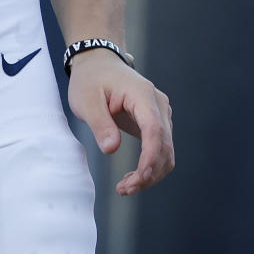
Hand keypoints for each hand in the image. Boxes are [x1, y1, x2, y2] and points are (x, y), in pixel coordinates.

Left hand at [66, 50, 173, 194]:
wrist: (98, 64)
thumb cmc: (91, 79)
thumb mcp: (86, 100)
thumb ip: (100, 124)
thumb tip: (112, 149)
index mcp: (142, 94)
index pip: (154, 129)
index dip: (150, 156)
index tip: (140, 177)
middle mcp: (158, 104)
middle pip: (164, 145)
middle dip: (149, 173)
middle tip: (124, 189)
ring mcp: (160, 114)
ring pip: (166, 152)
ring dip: (151, 174)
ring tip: (125, 187)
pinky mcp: (157, 123)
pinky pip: (160, 149)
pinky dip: (151, 167)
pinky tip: (133, 177)